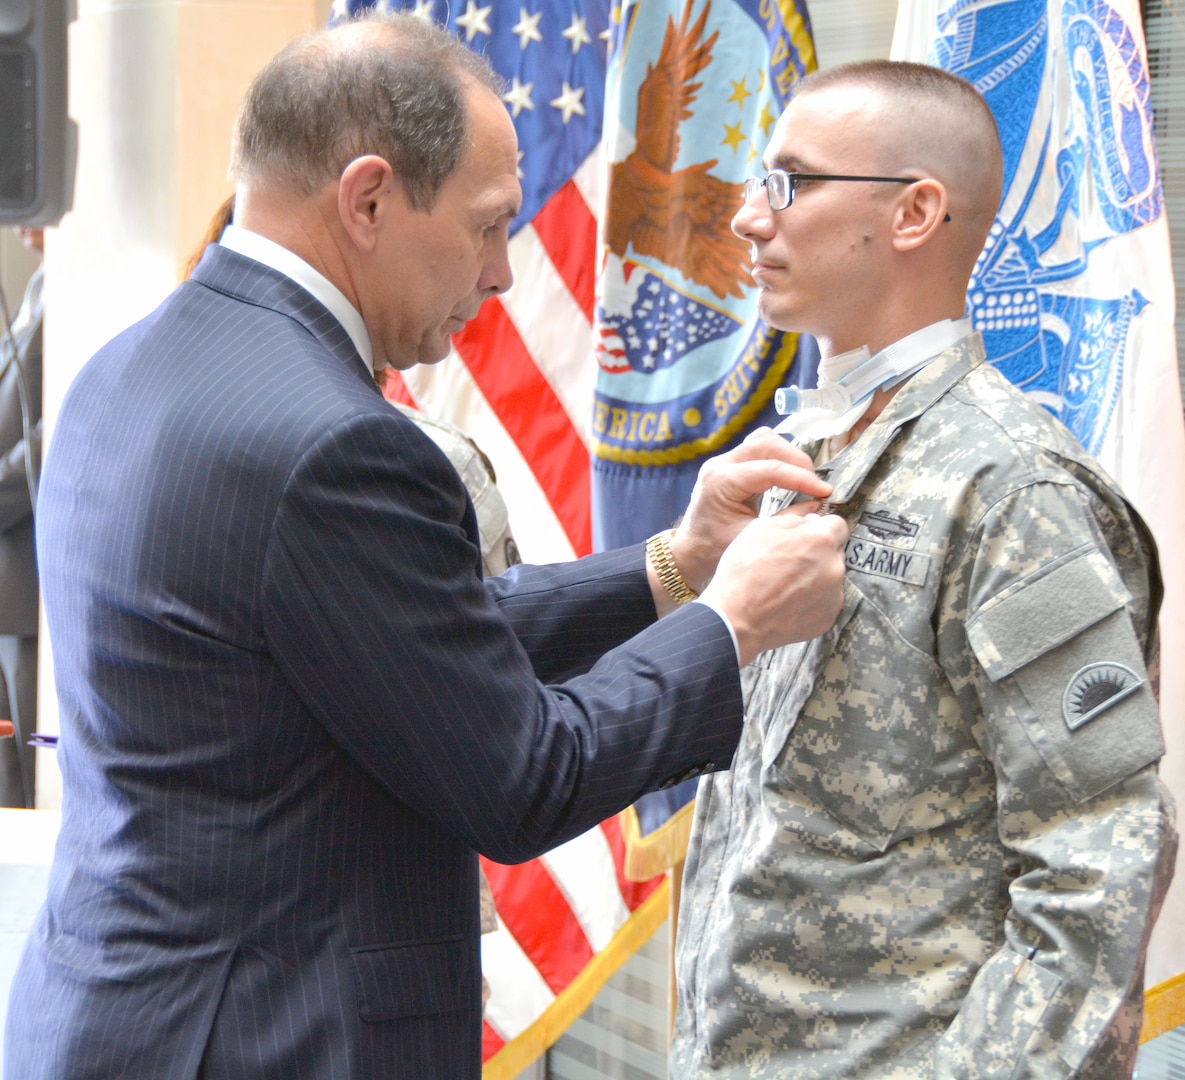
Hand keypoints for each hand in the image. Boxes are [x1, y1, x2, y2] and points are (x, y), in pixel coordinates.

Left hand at [670, 428, 832, 592]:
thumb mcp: (753, 538)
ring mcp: (723, 461)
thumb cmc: (715, 549)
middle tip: (816, 484)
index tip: (824, 491)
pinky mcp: (729, 464)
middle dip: (797, 461)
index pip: (771, 469)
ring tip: (805, 478)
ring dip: (788, 455)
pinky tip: (789, 473)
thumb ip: (786, 520)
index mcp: (721, 482)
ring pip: (762, 440)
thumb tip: (817, 505)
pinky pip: (757, 448)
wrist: (690, 551)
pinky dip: (777, 456)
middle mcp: (719, 464)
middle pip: (767, 444)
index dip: (802, 479)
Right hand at [700, 509, 848, 666]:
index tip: (810, 534)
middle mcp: (834, 567)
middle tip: (789, 561)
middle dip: (817, 553)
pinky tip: (788, 600)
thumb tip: (811, 518)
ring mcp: (833, 595)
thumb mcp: (761, 529)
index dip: (820, 527)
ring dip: (815, 576)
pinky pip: (825, 601)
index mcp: (820, 540)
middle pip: (834, 551)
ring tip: (784, 584)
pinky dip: (812, 599)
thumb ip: (794, 518)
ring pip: (830, 577)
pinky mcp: (827, 617)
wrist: (736, 619)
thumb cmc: (744, 574)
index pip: (837, 524)